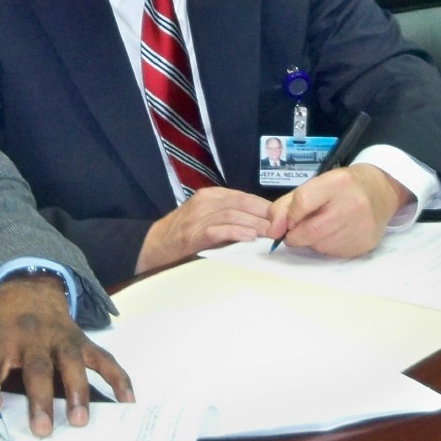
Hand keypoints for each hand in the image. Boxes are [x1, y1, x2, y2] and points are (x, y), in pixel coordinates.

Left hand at [0, 274, 133, 437]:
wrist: (25, 290)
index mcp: (1, 338)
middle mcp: (32, 337)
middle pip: (38, 367)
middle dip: (41, 398)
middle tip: (43, 430)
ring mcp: (60, 337)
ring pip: (71, 361)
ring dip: (77, 390)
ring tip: (81, 421)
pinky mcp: (81, 340)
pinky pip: (103, 357)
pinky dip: (117, 377)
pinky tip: (127, 400)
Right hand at [136, 187, 271, 272]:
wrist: (155, 245)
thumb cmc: (186, 233)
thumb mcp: (208, 217)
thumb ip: (232, 216)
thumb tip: (266, 223)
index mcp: (210, 195)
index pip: (245, 197)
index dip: (266, 207)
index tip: (285, 219)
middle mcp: (204, 202)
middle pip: (241, 203)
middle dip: (265, 215)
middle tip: (284, 228)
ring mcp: (197, 218)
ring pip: (232, 215)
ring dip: (255, 224)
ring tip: (273, 234)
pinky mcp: (192, 235)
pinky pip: (217, 230)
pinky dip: (235, 232)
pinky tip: (249, 237)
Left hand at [267, 163, 410, 256]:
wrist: (379, 193)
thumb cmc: (339, 189)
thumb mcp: (312, 186)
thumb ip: (285, 205)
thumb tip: (272, 231)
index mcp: (337, 183)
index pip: (302, 202)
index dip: (288, 215)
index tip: (286, 221)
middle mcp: (353, 204)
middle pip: (310, 229)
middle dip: (294, 235)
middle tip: (293, 233)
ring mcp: (362, 226)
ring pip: (320, 245)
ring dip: (310, 242)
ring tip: (317, 229)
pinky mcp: (366, 244)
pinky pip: (334, 252)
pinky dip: (325, 247)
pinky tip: (332, 235)